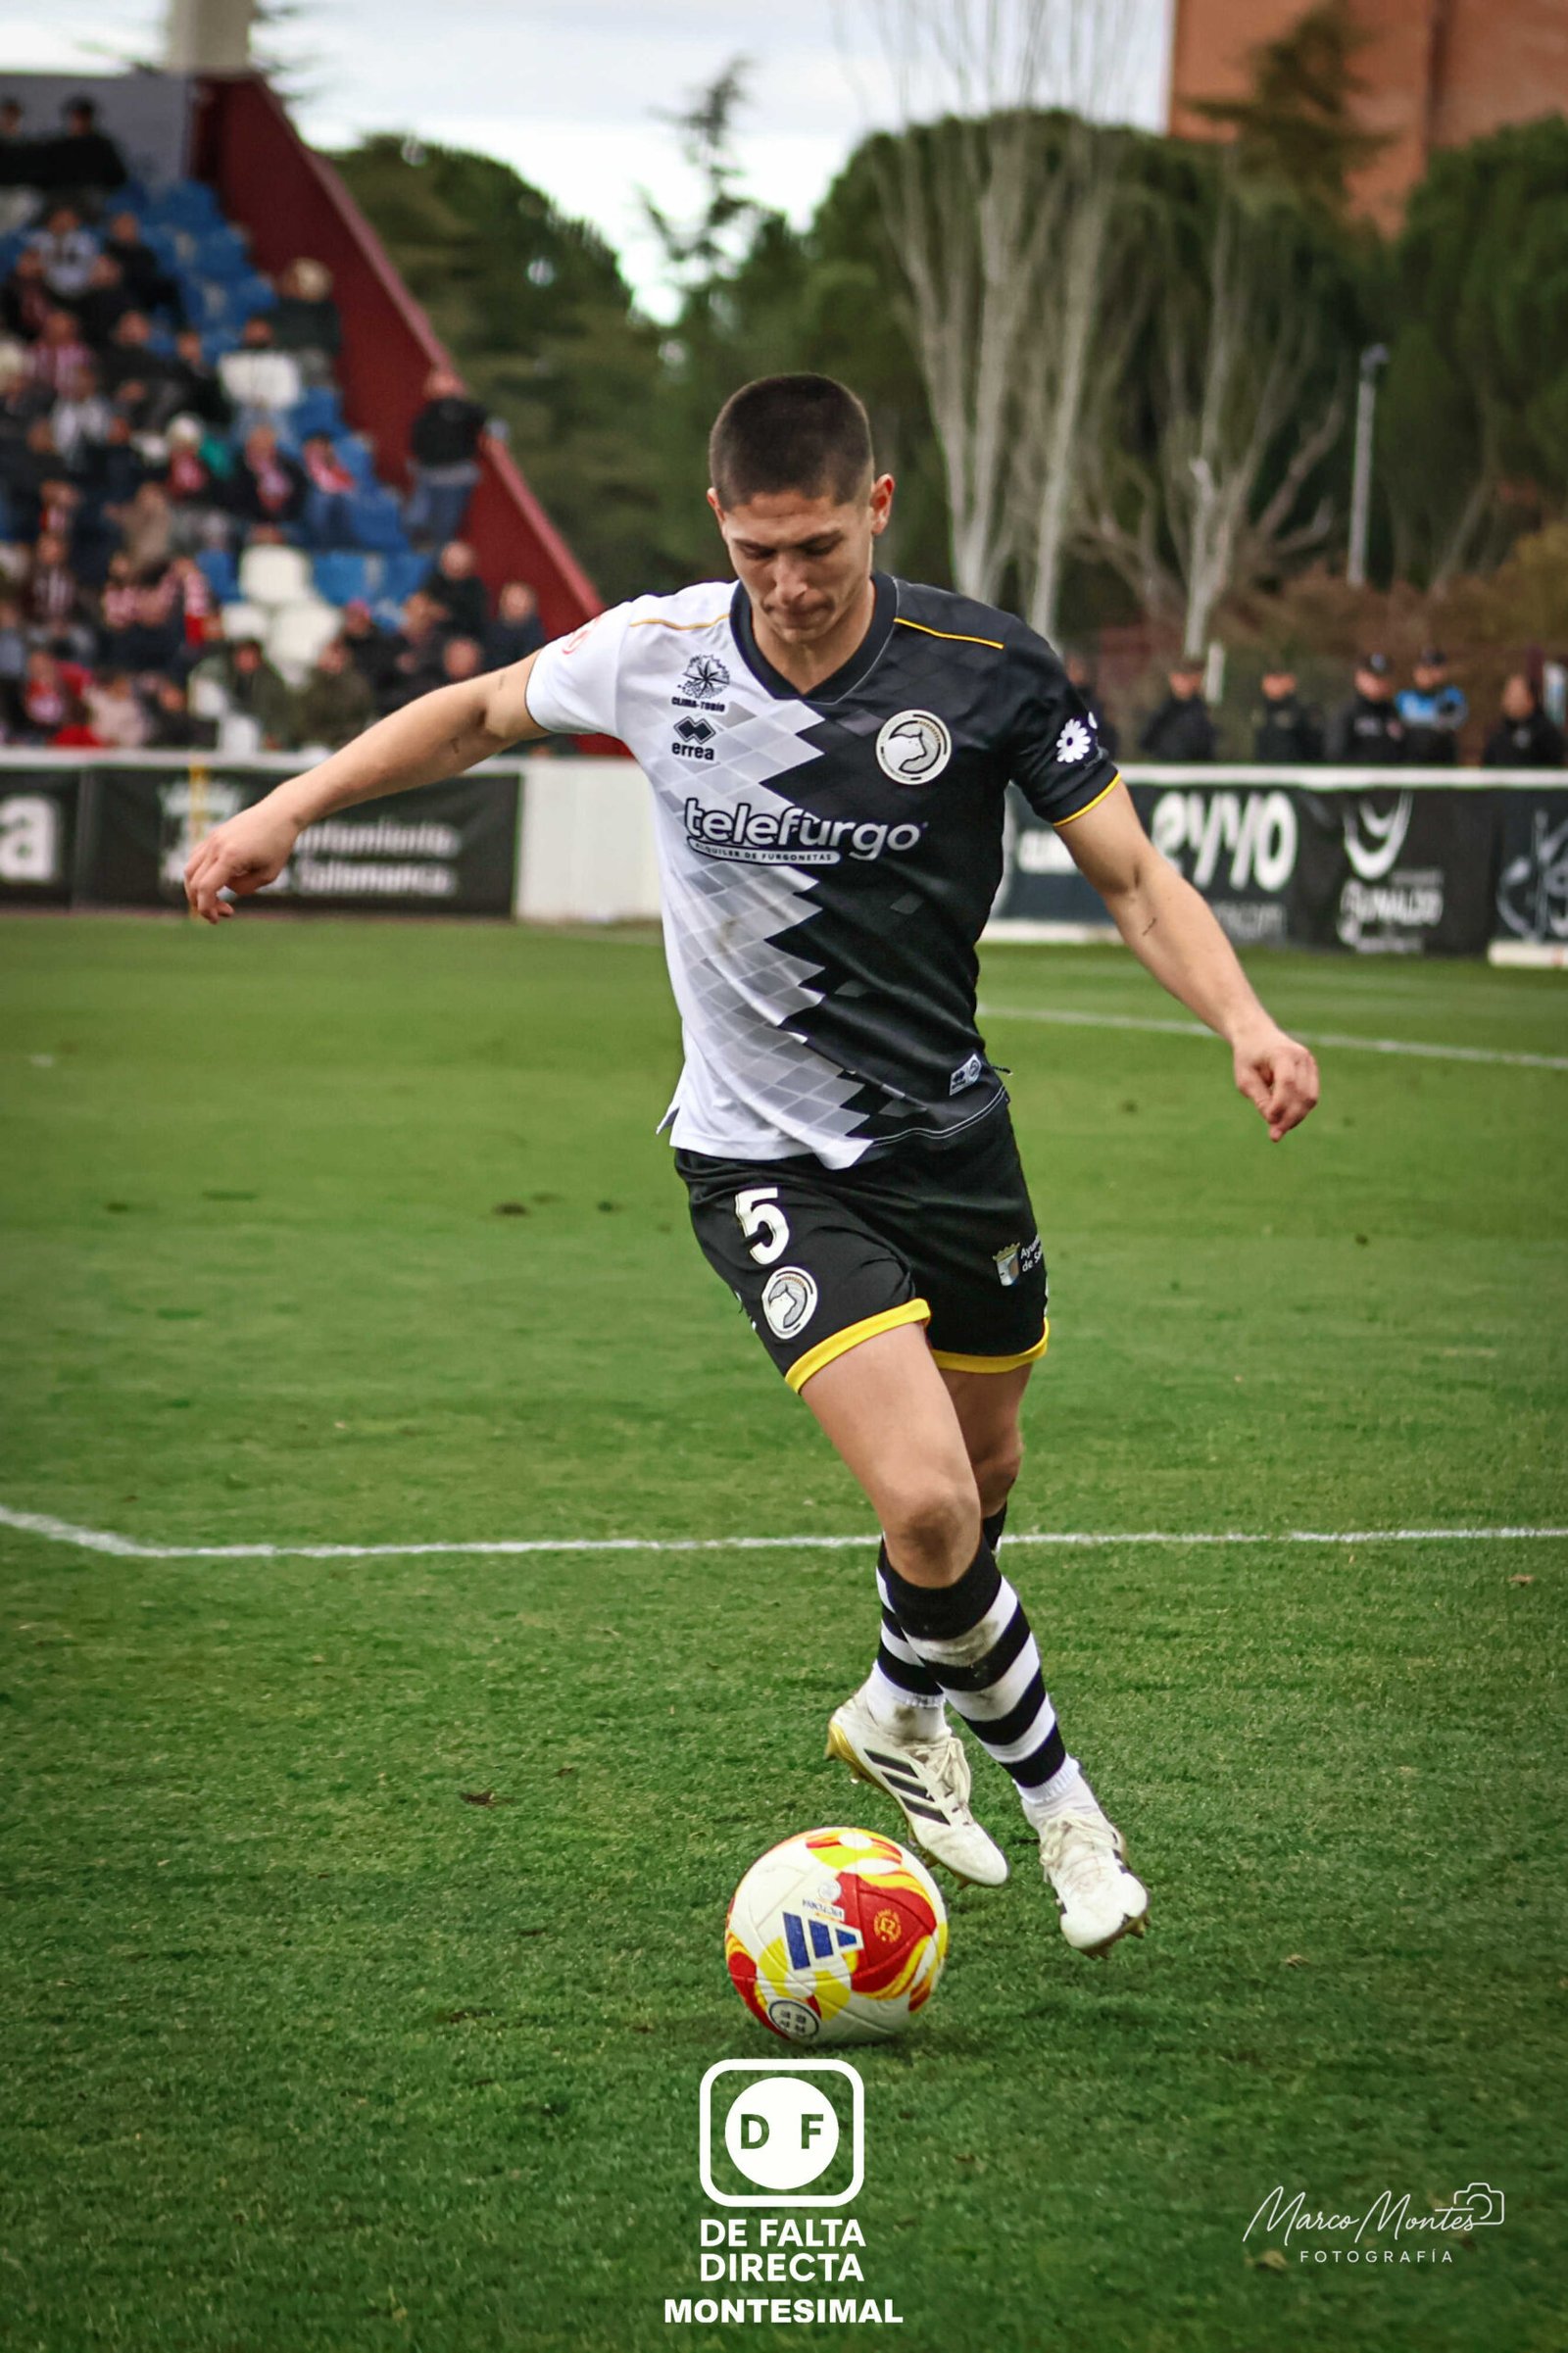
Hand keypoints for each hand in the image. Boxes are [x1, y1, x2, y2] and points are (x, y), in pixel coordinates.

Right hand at [184, 795, 300, 922]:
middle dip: (203, 903)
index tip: (217, 920)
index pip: (205, 888)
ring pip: (190, 870)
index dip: (206, 908)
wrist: (279, 813)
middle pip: (193, 881)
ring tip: (218, 900)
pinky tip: (217, 882)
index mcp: (230, 857)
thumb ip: (244, 887)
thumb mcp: (268, 875)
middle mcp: (215, 847)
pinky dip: (200, 875)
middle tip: (225, 912)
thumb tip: (226, 890)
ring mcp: (211, 840)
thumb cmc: (278, 845)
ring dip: (197, 890)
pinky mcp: (213, 836)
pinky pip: (196, 859)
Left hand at [1231, 1022, 1318, 1140]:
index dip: (1280, 1104)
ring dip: (1296, 1117)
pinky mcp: (1312, 1071)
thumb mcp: (1245, 1079)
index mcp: (1282, 1053)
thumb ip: (1260, 1099)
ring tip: (1278, 1130)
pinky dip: (1299, 1110)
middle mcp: (1301, 1056)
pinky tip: (1285, 1121)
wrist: (1257, 1035)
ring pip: (1310, 1098)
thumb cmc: (1248, 1057)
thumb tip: (1273, 1121)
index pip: (1287, 1082)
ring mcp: (1310, 1063)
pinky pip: (1310, 1096)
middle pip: (1302, 1093)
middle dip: (1289, 1117)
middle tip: (1274, 1135)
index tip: (1269, 1121)